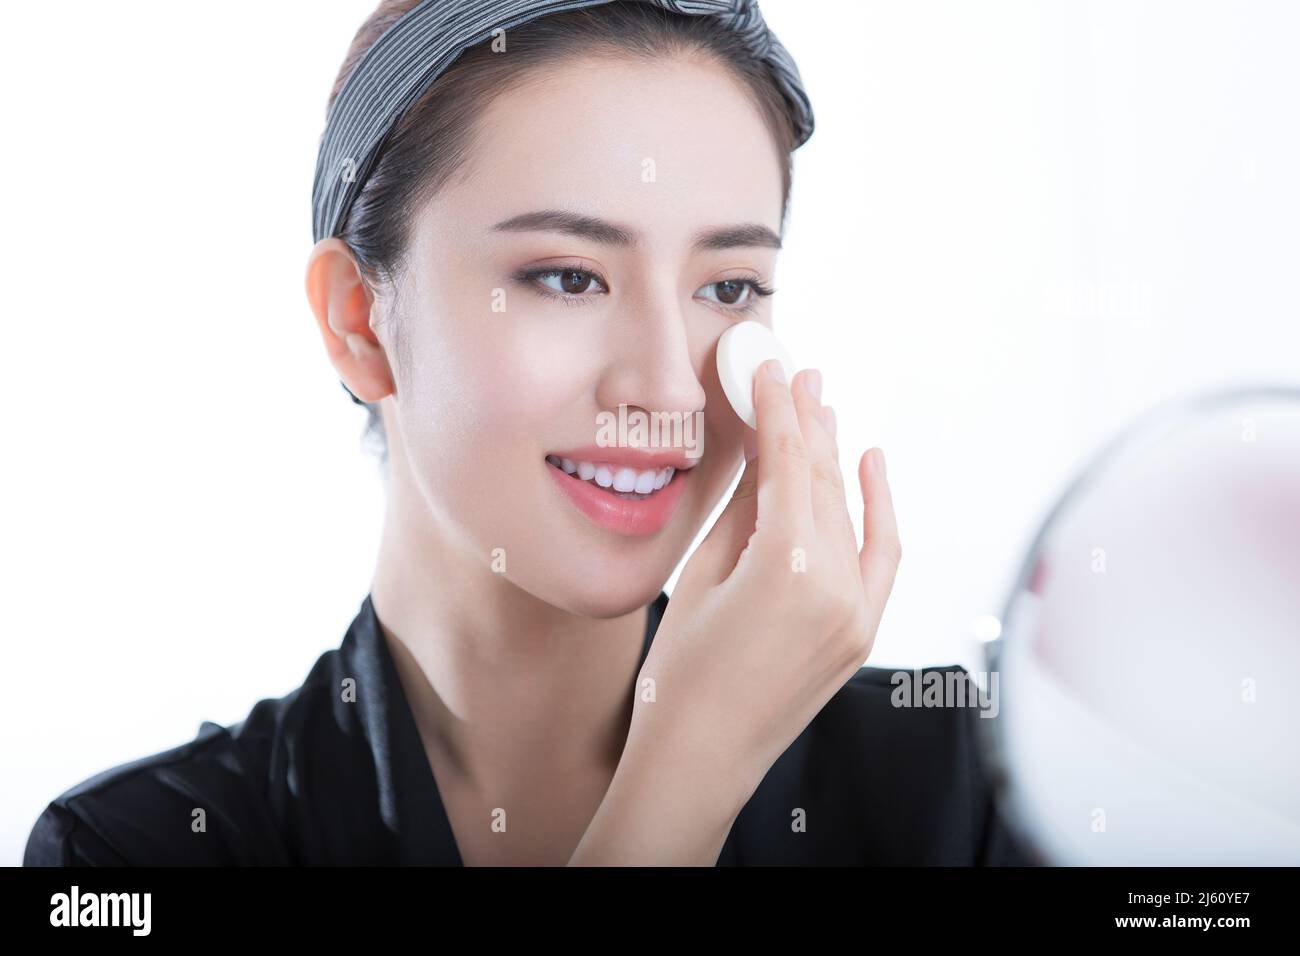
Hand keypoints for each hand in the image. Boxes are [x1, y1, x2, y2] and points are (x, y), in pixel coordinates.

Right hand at [626, 360, 901, 806]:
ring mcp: (858, 612)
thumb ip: (742, 508)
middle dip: (809, 422)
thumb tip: (759, 447)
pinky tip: (871, 463)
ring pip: (849, 513)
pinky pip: (881, 555)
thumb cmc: (680, 673)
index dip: (779, 409)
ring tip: (821, 408)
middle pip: (823, 482)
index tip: (773, 367)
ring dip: (834, 458)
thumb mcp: (701, 576)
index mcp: (786, 568)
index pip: (788, 464)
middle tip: (798, 373)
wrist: (703, 756)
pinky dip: (879, 508)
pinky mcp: (863, 631)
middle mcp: (835, 586)